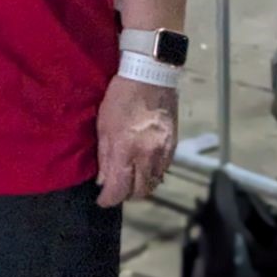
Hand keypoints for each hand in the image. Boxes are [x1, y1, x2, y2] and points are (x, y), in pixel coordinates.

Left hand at [96, 74, 177, 205]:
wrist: (150, 76)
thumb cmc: (120, 97)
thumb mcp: (103, 125)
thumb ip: (104, 156)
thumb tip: (103, 180)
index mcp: (126, 150)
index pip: (119, 188)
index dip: (109, 199)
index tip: (102, 200)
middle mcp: (148, 156)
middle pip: (140, 192)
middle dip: (126, 196)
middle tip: (115, 191)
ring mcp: (164, 152)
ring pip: (154, 184)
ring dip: (141, 188)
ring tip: (129, 181)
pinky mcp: (174, 146)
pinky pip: (164, 171)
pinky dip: (152, 175)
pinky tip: (143, 168)